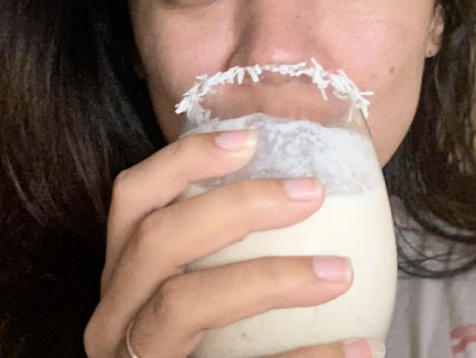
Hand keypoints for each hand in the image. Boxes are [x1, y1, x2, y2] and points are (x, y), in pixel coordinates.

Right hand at [83, 130, 379, 357]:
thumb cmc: (214, 353)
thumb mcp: (206, 301)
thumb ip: (230, 254)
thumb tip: (308, 192)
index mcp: (124, 280)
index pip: (133, 200)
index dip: (183, 161)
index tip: (250, 139)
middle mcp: (113, 319)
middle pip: (155, 241)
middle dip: (235, 207)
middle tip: (311, 193)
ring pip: (181, 304)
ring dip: (267, 278)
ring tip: (340, 272)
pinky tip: (362, 348)